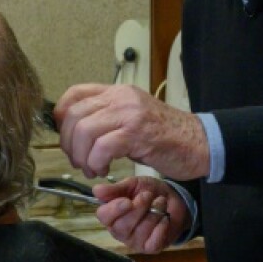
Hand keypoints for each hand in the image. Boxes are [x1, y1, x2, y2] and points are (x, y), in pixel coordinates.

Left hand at [54, 83, 210, 180]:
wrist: (200, 142)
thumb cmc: (166, 135)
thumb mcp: (133, 116)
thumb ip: (108, 116)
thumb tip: (76, 129)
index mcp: (118, 92)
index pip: (75, 93)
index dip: (62, 115)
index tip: (65, 135)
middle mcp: (121, 98)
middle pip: (74, 115)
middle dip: (69, 143)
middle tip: (78, 160)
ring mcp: (130, 114)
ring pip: (85, 131)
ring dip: (81, 156)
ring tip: (91, 168)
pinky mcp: (138, 134)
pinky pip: (102, 147)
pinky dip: (95, 162)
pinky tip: (102, 169)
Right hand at [93, 177, 188, 253]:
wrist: (172, 199)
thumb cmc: (148, 192)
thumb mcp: (132, 185)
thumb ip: (115, 189)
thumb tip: (96, 190)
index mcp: (111, 215)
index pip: (104, 216)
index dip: (114, 210)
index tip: (127, 200)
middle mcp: (119, 231)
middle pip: (121, 226)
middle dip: (138, 209)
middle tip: (148, 195)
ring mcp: (134, 241)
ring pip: (140, 231)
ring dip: (154, 213)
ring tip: (160, 202)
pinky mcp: (150, 248)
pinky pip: (153, 241)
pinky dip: (161, 227)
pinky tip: (164, 218)